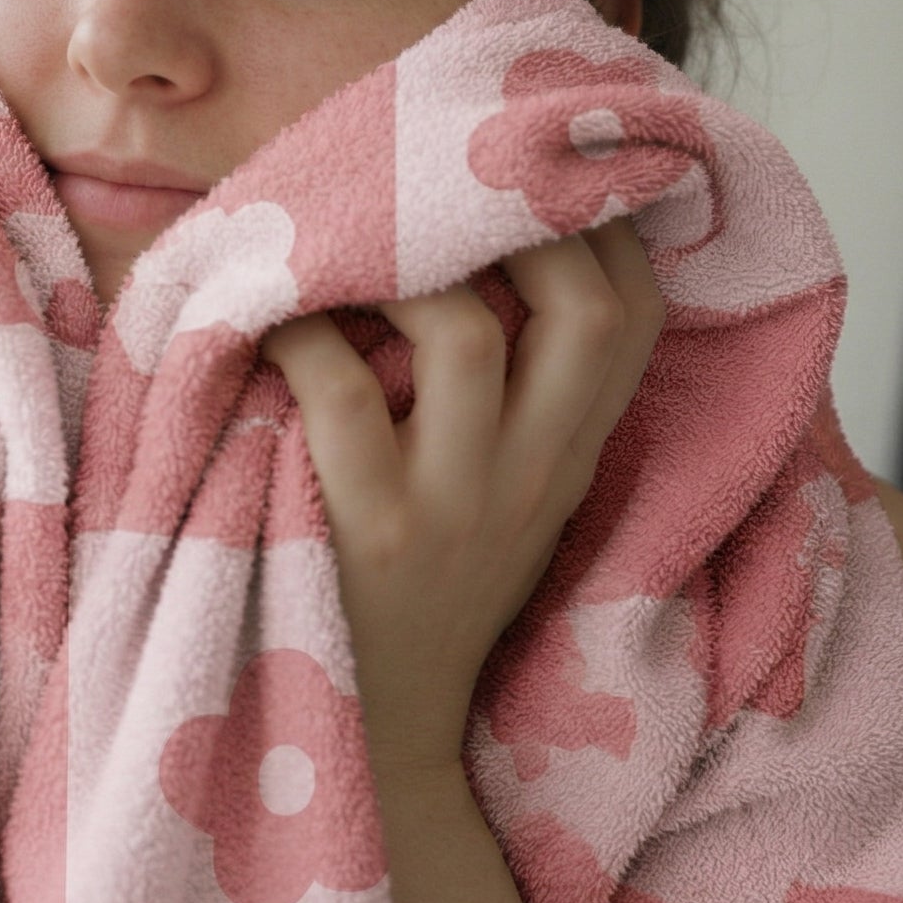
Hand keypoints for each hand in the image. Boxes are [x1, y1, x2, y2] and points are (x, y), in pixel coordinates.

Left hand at [261, 219, 663, 779]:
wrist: (371, 741)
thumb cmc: (422, 589)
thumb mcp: (507, 496)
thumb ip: (520, 395)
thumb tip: (480, 242)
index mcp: (572, 454)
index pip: (634, 314)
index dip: (598, 221)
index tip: (535, 161)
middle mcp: (534, 474)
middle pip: (584, 310)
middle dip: (522, 223)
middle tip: (439, 183)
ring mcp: (456, 506)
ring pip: (467, 336)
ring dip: (403, 272)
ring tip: (346, 250)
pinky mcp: (368, 534)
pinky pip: (340, 398)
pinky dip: (301, 337)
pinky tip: (269, 320)